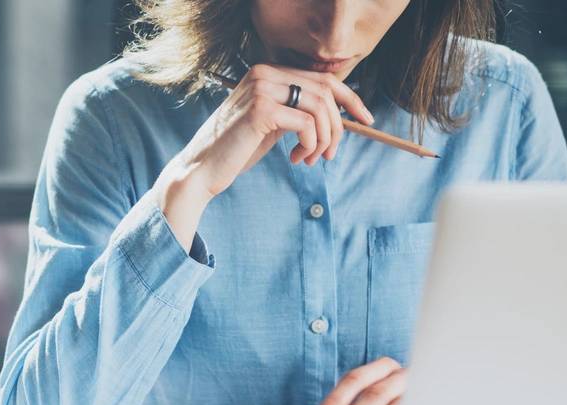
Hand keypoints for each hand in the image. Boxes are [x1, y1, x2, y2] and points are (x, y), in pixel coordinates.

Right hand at [155, 64, 374, 247]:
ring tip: (310, 160)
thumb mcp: (271, 125)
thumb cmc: (236, 151)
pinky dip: (310, 145)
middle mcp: (264, 73)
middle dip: (338, 126)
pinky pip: (306, 124)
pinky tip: (295, 159)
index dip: (350, 98)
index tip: (366, 119)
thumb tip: (336, 115)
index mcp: (266, 72)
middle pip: (326, 92)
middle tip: (331, 155)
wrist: (201, 170)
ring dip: (324, 140)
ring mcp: (261, 89)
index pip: (322, 78)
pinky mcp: (261, 110)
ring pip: (320, 109)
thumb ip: (296, 112)